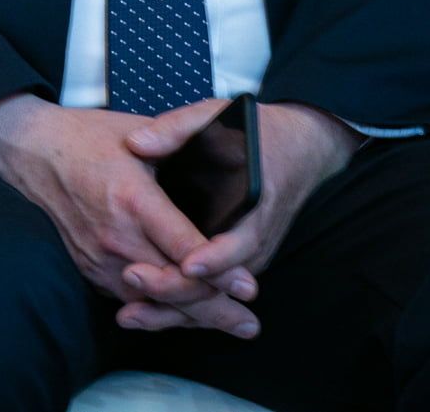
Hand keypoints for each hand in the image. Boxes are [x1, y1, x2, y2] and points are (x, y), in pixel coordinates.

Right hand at [0, 95, 260, 338]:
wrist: (30, 150)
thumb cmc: (86, 136)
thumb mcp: (137, 131)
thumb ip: (178, 146)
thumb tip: (223, 150)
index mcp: (132, 199)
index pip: (185, 248)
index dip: (220, 272)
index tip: (249, 286)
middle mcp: (115, 236)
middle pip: (173, 287)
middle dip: (215, 309)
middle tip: (249, 323)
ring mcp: (98, 257)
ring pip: (153, 301)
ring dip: (191, 316)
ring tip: (229, 324)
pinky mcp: (88, 268)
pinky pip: (129, 297)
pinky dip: (161, 309)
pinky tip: (187, 316)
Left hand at [122, 103, 361, 320]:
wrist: (301, 149)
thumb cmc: (257, 132)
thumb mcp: (219, 116)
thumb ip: (179, 128)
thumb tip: (136, 143)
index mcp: (258, 203)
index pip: (240, 242)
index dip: (214, 257)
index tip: (186, 264)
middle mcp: (257, 239)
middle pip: (221, 282)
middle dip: (177, 288)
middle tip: (133, 277)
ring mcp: (249, 257)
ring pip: (213, 297)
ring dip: (173, 308)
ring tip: (129, 312)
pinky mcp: (238, 265)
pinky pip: (211, 294)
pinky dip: (180, 307)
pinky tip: (142, 312)